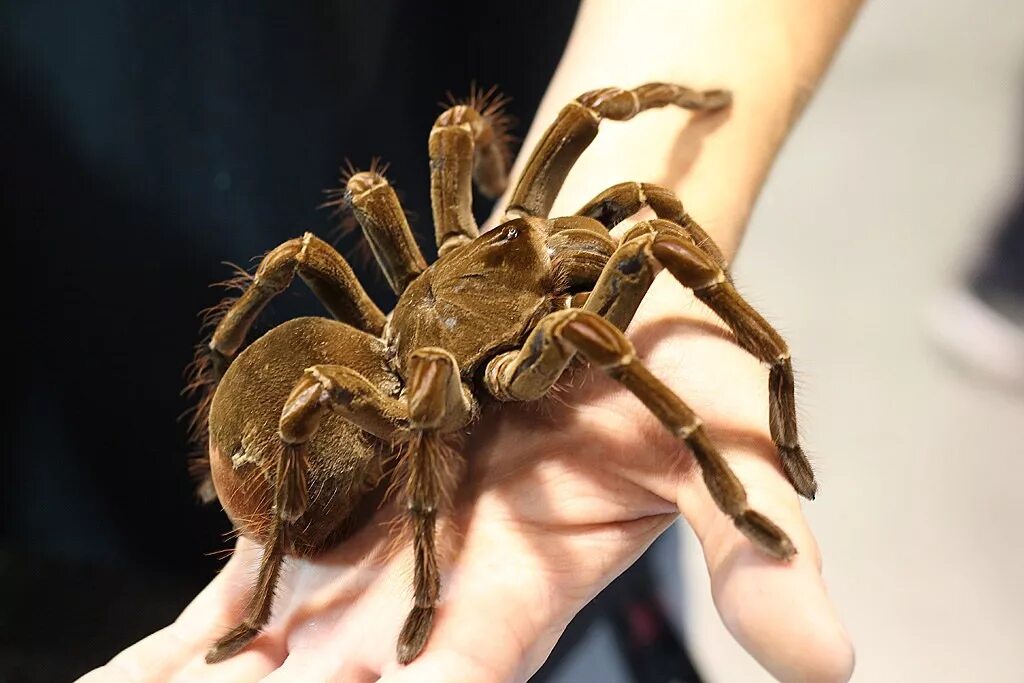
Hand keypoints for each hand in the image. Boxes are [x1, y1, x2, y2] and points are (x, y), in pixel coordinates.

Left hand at [81, 271, 852, 682]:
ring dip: (215, 679)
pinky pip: (259, 545)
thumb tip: (832, 661)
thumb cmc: (671, 360)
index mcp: (521, 583)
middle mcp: (437, 570)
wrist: (599, 271)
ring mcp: (380, 522)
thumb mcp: (727, 442)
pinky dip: (210, 606)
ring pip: (280, 627)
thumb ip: (758, 546)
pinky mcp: (344, 467)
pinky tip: (139, 666)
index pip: (450, 678)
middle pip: (340, 673)